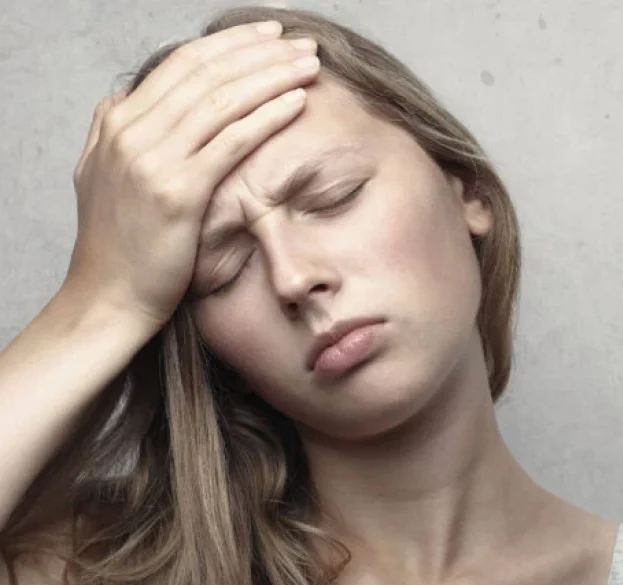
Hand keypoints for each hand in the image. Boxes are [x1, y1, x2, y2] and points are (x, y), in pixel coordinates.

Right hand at [63, 20, 319, 329]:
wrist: (109, 297)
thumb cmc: (118, 245)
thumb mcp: (100, 176)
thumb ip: (111, 131)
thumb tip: (126, 98)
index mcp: (118, 121)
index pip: (183, 64)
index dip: (231, 45)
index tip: (269, 36)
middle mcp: (132, 131)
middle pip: (207, 73)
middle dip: (260, 52)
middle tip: (301, 44)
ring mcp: (153, 159)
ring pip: (222, 99)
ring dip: (272, 76)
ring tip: (310, 65)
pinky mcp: (178, 192)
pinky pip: (231, 142)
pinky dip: (266, 117)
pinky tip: (296, 103)